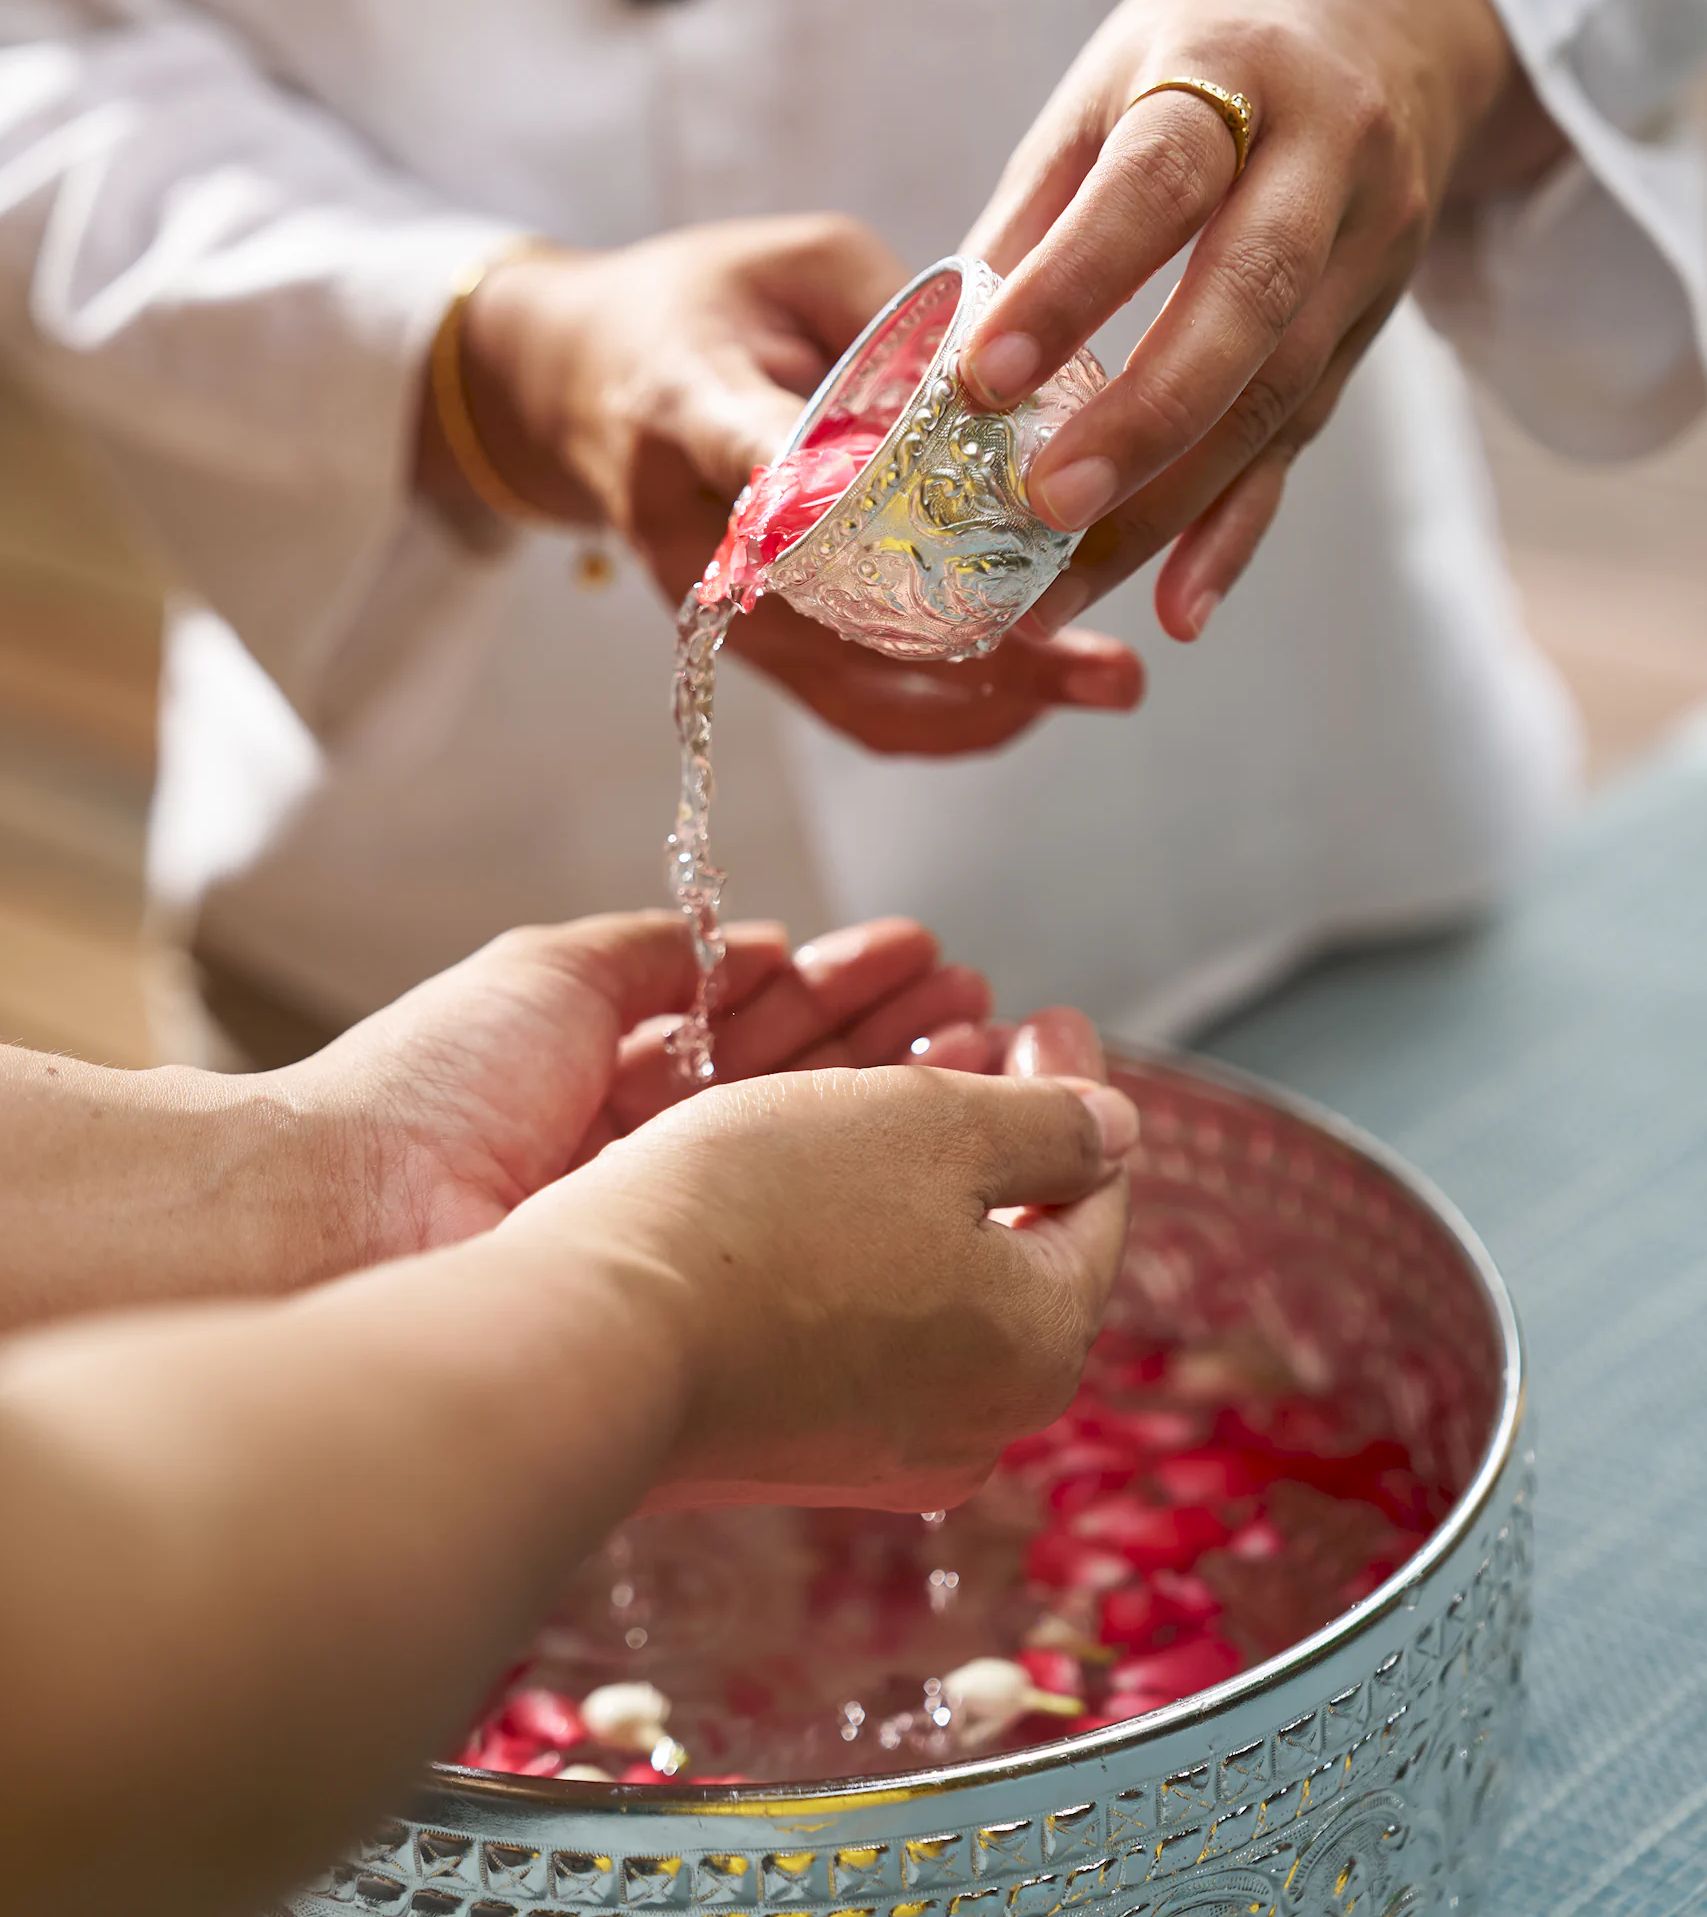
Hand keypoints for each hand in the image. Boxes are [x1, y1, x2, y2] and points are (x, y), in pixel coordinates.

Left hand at [296, 910, 999, 1261]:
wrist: (356, 1223)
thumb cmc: (431, 1089)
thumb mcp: (551, 977)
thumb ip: (652, 954)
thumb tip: (754, 941)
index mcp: (608, 1080)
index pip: (753, 1026)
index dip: (841, 987)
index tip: (927, 955)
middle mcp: (652, 1160)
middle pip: (800, 1088)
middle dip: (896, 1037)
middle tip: (988, 1003)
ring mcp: (675, 1236)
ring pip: (815, 1154)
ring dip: (903, 1091)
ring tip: (990, 1041)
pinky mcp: (694, 1301)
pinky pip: (802, 1230)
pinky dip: (873, 1171)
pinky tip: (938, 1125)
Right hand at [428, 217, 1141, 751]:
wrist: (581, 384)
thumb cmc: (702, 304)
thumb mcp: (795, 260)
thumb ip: (899, 313)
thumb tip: (1020, 384)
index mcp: (688, 402)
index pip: (755, 450)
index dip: (841, 486)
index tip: (943, 521)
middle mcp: (700, 531)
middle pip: (839, 609)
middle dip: (983, 640)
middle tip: (1105, 654)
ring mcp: (722, 606)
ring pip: (855, 685)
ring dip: (990, 700)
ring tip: (1108, 684)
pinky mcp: (752, 643)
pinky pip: (850, 707)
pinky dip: (949, 717)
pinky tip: (1044, 699)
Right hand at [506, 1018, 1136, 1511]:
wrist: (593, 1338)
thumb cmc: (767, 1215)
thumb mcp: (933, 1125)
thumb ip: (1047, 1123)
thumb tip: (1116, 1129)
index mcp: (1040, 1340)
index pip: (1096, 1195)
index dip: (1077, 1089)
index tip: (1042, 1015)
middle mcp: (979, 1418)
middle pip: (1022, 1247)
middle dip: (1005, 1135)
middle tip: (980, 1043)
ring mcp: (881, 1446)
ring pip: (936, 1282)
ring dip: (929, 1184)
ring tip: (891, 1098)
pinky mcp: (791, 1445)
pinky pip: (861, 1324)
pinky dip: (862, 1243)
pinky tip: (818, 1185)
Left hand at [960, 0, 1562, 639]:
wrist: (1392, 15)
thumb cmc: (1212, 46)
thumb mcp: (1112, 80)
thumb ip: (1035, 211)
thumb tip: (937, 349)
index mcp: (1239, 70)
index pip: (1159, 184)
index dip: (1075, 285)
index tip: (984, 378)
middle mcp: (1331, 159)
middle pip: (1247, 305)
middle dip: (1142, 418)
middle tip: (1040, 507)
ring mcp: (1373, 250)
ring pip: (1278, 395)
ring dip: (1169, 506)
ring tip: (1061, 587)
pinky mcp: (1377, 326)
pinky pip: (1303, 442)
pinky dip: (1236, 530)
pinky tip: (1177, 607)